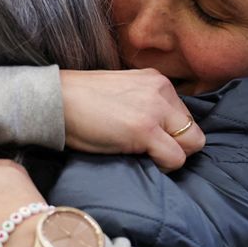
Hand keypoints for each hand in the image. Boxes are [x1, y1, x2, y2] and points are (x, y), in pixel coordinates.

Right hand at [60, 68, 204, 171]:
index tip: (152, 140)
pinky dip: (164, 166)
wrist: (54, 100)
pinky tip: (142, 160)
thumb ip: (146, 104)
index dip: (172, 133)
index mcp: (157, 80)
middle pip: (193, 129)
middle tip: (150, 151)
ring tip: (146, 155)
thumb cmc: (81, 102)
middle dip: (177, 144)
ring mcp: (155, 109)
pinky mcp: (145, 129)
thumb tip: (162, 130)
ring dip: (172, 155)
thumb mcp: (123, 93)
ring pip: (192, 143)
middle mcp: (162, 90)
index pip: (185, 114)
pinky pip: (176, 158)